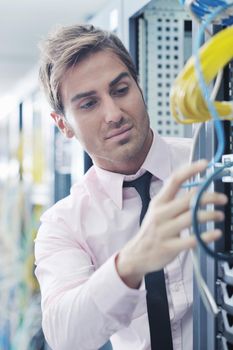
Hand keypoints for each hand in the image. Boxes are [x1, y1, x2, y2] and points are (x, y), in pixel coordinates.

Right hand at [116, 159, 227, 288]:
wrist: (137, 254)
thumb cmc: (152, 231)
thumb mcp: (157, 211)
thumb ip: (174, 201)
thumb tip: (197, 189)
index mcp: (158, 202)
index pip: (175, 180)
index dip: (191, 170)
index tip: (205, 165)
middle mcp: (161, 214)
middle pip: (189, 199)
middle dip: (210, 197)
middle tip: (222, 198)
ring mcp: (165, 230)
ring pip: (192, 218)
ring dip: (211, 215)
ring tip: (219, 215)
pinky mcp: (170, 246)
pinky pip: (192, 240)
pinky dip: (207, 236)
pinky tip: (215, 233)